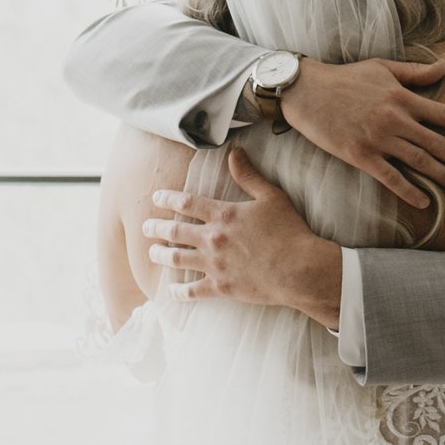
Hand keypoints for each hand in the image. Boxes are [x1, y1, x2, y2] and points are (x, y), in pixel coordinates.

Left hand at [142, 152, 343, 325]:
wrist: (299, 270)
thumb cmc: (289, 231)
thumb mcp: (271, 196)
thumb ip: (248, 175)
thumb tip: (233, 152)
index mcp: (223, 215)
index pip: (186, 203)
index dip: (168, 199)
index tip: (156, 198)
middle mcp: (213, 239)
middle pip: (174, 232)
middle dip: (156, 228)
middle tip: (145, 228)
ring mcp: (214, 265)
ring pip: (176, 259)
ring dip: (160, 255)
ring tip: (151, 253)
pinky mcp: (220, 288)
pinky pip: (191, 291)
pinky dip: (178, 292)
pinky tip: (170, 291)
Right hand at [278, 57, 444, 207]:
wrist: (306, 90)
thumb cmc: (345, 77)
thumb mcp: (382, 67)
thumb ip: (414, 72)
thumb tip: (443, 68)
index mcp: (402, 96)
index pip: (444, 113)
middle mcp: (395, 118)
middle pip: (436, 143)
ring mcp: (378, 138)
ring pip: (419, 161)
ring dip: (443, 176)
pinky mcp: (360, 155)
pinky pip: (390, 177)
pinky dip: (409, 190)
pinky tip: (425, 201)